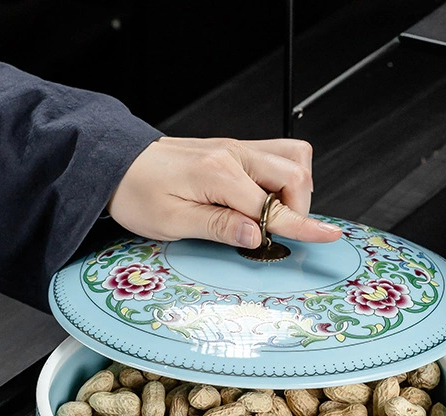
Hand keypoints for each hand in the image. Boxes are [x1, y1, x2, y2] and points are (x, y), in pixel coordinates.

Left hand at [107, 136, 341, 248]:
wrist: (117, 165)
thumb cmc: (137, 193)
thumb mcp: (172, 221)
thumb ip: (219, 226)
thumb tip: (257, 235)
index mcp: (218, 173)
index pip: (273, 206)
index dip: (303, 226)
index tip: (328, 237)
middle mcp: (233, 154)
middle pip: (295, 174)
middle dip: (298, 209)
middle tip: (272, 235)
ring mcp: (236, 149)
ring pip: (293, 158)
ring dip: (295, 189)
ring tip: (269, 216)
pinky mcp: (233, 150)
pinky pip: (277, 155)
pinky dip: (284, 178)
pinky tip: (264, 199)